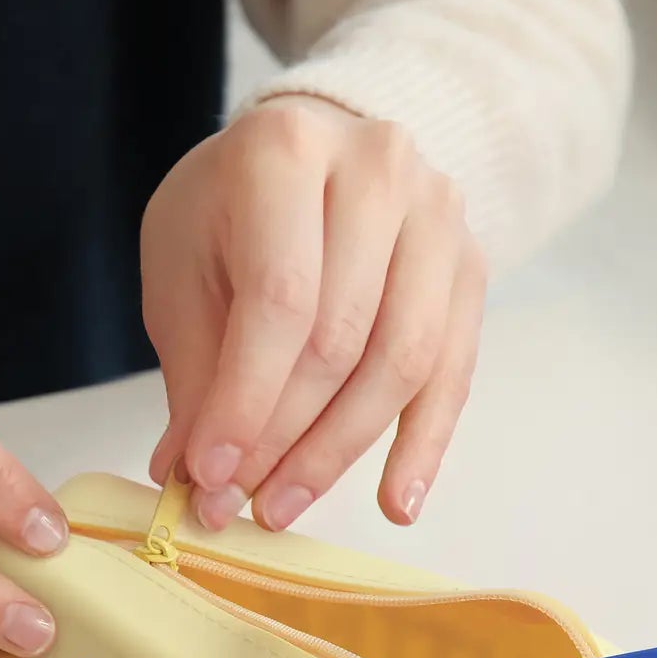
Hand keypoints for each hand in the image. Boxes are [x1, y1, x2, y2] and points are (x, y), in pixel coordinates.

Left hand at [141, 94, 486, 532]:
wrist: (315, 151)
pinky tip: (396, 504)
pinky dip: (424, 447)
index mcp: (288, 150)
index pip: (279, 299)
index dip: (246, 399)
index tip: (210, 474)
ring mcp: (439, 216)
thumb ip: (194, 369)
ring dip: (339, 453)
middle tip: (239, 503)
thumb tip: (191, 479)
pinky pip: (453, 374)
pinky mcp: (472, 267)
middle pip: (341, 339)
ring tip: (285, 507)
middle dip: (284, 438)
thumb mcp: (185, 268)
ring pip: (402, 363)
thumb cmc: (236, 211)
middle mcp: (379, 169)